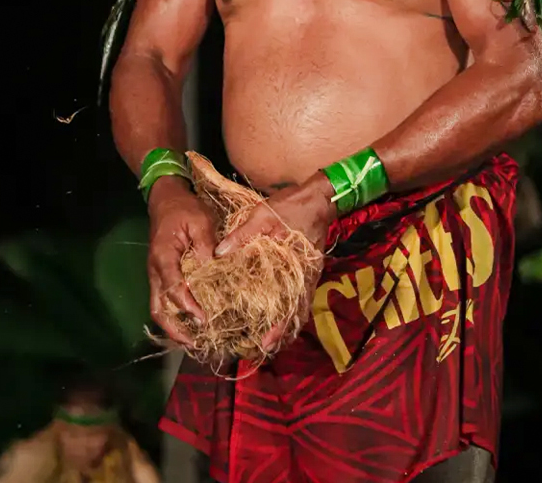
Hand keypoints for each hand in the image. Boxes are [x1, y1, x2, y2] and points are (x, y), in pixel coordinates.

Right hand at [146, 177, 216, 346]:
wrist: (166, 198)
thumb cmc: (184, 208)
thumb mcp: (200, 221)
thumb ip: (206, 245)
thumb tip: (214, 270)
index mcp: (163, 257)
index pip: (173, 289)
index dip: (188, 307)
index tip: (204, 319)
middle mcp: (154, 270)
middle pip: (158, 308)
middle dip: (174, 329)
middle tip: (194, 343)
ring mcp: (155, 274)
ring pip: (159, 307)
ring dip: (174, 326)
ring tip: (194, 340)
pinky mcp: (161, 274)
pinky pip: (164, 300)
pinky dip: (175, 314)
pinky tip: (191, 322)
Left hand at [211, 174, 338, 349]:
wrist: (322, 195)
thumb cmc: (293, 204)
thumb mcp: (263, 214)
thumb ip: (242, 234)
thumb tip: (219, 253)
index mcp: (297, 266)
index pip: (291, 304)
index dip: (280, 326)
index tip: (267, 343)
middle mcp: (306, 275)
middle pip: (297, 312)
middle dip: (282, 331)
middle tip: (264, 347)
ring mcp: (309, 273)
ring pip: (299, 305)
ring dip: (287, 321)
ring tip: (268, 336)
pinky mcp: (308, 268)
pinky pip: (300, 294)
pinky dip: (290, 307)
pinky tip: (277, 311)